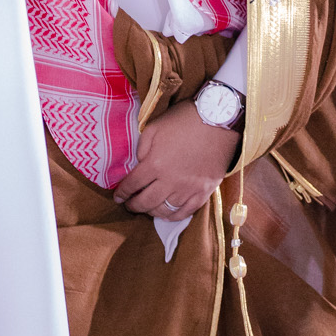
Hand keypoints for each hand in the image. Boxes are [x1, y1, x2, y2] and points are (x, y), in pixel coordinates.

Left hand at [113, 100, 237, 219]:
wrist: (218, 121)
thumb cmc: (185, 120)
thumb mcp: (155, 126)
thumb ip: (142, 147)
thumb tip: (139, 163)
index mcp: (155, 164)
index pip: (132, 184)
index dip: (122, 193)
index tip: (117, 197)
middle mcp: (169, 181)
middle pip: (146, 202)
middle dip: (133, 206)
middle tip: (128, 206)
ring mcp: (188, 189)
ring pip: (164, 210)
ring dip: (152, 212)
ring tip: (147, 209)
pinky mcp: (203, 192)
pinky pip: (185, 212)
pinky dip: (173, 216)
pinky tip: (168, 214)